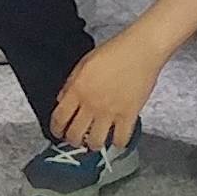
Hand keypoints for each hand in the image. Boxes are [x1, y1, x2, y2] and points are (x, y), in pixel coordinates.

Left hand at [47, 27, 168, 150]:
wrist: (140, 50)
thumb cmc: (114, 52)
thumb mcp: (83, 63)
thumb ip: (70, 83)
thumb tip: (61, 100)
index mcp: (77, 89)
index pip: (59, 118)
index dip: (56, 129)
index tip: (58, 132)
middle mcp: (91, 104)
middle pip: (74, 134)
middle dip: (72, 140)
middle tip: (75, 140)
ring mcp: (110, 112)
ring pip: (95, 142)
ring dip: (92, 145)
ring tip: (94, 142)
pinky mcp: (129, 116)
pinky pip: (120, 139)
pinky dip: (118, 143)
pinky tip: (116, 138)